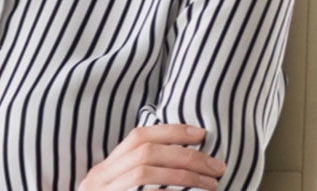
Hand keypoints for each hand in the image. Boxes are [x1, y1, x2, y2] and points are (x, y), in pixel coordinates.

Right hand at [77, 123, 225, 190]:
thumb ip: (138, 181)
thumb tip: (183, 165)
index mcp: (102, 172)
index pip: (137, 137)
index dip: (170, 131)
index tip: (200, 134)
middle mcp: (99, 181)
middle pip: (144, 152)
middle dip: (185, 155)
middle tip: (216, 165)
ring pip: (144, 172)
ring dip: (183, 174)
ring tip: (212, 184)